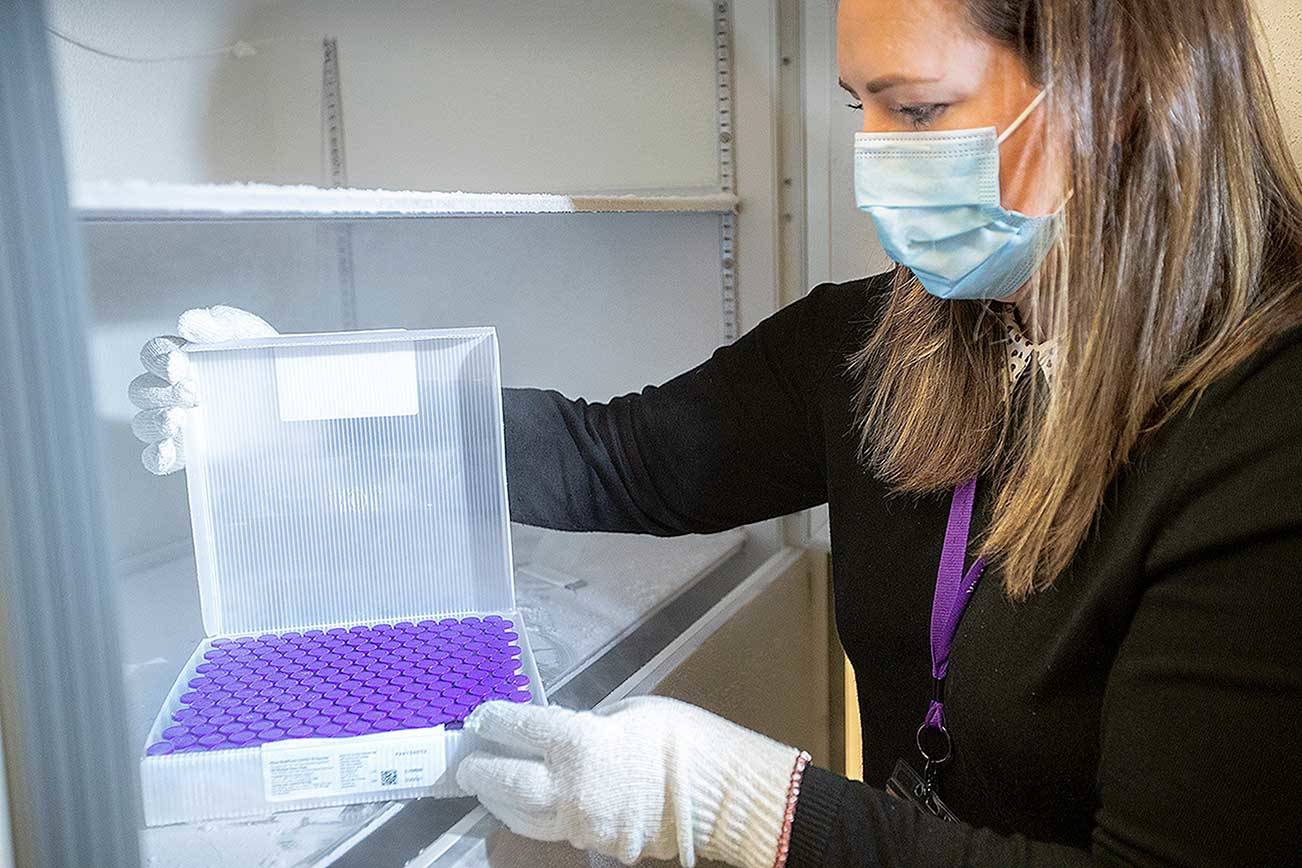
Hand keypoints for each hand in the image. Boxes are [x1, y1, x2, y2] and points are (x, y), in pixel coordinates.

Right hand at [127, 306, 276, 473]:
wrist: (297, 405)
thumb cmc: (266, 361)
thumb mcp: (250, 335)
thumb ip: (220, 324)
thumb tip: (186, 323)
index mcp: (179, 358)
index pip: (153, 354)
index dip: (158, 359)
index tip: (178, 365)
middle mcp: (169, 391)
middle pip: (142, 390)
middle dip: (162, 392)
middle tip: (193, 394)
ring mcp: (176, 423)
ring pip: (143, 423)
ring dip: (154, 421)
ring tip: (178, 419)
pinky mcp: (187, 454)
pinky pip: (156, 458)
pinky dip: (155, 456)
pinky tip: (167, 450)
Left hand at [456, 696, 801, 867]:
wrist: (720, 795)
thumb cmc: (681, 739)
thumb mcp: (632, 711)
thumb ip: (592, 723)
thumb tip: (570, 733)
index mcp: (578, 742)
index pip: (520, 729)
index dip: (496, 721)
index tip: (482, 717)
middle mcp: (569, 787)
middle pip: (507, 784)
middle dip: (482, 773)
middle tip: (467, 767)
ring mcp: (581, 822)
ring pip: (525, 817)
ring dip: (502, 802)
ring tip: (490, 790)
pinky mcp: (597, 844)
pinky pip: (556, 829)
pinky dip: (537, 818)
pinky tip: (533, 808)